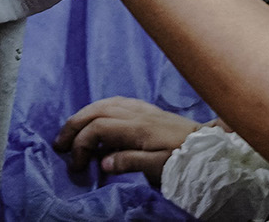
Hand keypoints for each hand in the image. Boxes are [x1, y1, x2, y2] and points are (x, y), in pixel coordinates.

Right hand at [54, 97, 202, 184]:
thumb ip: (130, 162)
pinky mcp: (147, 109)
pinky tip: (96, 116)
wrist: (208, 145)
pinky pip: (116, 101)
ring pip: (104, 103)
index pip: (98, 128)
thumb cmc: (184, 159)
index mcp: (138, 128)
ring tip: (71, 131)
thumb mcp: (159, 167)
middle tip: (60, 144)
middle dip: (74, 125)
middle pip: (96, 111)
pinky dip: (100, 107)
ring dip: (84, 115)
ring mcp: (141, 108)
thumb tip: (102, 163)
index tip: (78, 165)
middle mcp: (136, 113)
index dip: (82, 144)